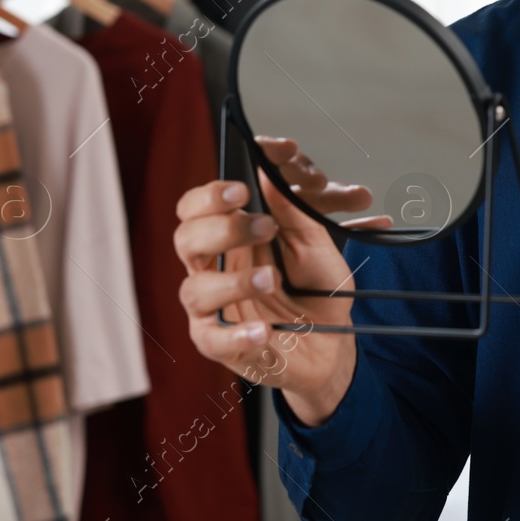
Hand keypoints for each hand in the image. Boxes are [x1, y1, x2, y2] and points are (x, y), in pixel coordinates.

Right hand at [174, 136, 393, 425]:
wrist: (334, 342)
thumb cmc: (318, 288)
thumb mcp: (315, 244)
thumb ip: (293, 211)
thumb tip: (269, 173)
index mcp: (230, 239)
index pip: (195, 210)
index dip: (208, 197)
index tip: (240, 190)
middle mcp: (213, 270)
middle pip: (185, 241)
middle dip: (221, 229)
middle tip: (265, 227)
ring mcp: (213, 310)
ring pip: (194, 289)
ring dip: (234, 281)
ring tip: (272, 279)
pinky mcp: (220, 346)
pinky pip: (212, 340)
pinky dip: (236, 335)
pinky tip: (264, 330)